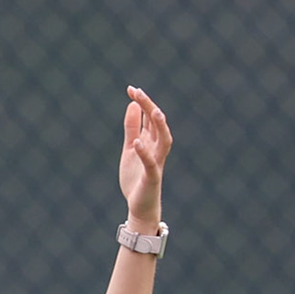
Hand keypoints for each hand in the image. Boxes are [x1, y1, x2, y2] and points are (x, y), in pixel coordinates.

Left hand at [118, 87, 170, 231]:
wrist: (139, 205)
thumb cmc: (136, 177)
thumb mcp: (130, 149)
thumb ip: (132, 128)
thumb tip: (132, 104)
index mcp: (151, 141)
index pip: (150, 117)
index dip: (142, 102)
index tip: (131, 88)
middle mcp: (157, 149)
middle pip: (157, 124)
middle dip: (149, 107)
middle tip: (138, 92)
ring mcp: (157, 163)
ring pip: (164, 141)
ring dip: (160, 126)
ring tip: (153, 110)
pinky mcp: (152, 178)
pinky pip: (151, 164)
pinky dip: (145, 153)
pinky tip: (137, 142)